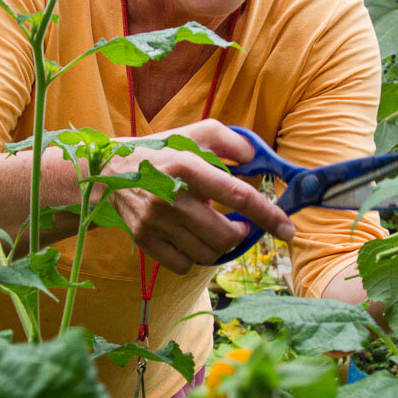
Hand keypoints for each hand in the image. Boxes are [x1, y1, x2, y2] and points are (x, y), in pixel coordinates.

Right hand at [100, 119, 295, 274]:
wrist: (109, 171)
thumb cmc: (163, 151)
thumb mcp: (196, 132)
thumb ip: (231, 141)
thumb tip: (256, 159)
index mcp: (186, 165)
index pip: (238, 195)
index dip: (268, 215)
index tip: (288, 230)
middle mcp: (169, 195)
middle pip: (224, 235)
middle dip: (240, 234)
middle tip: (238, 225)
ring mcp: (154, 221)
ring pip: (206, 253)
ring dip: (218, 246)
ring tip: (211, 228)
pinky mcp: (143, 239)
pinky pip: (183, 264)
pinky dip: (194, 257)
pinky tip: (190, 238)